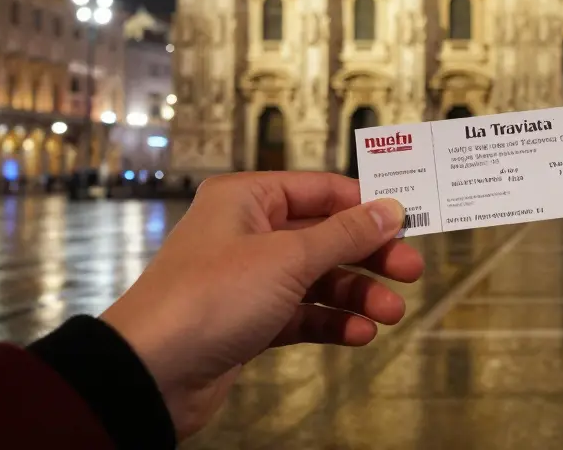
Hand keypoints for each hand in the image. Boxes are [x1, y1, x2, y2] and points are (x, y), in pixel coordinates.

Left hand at [100, 173, 422, 438]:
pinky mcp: (248, 321)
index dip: (366, 205)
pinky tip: (360, 333)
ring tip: (390, 312)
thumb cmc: (204, 299)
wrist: (152, 373)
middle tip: (409, 270)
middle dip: (369, 255)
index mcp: (247, 198)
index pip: (321, 189)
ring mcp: (247, 279)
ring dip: (357, 294)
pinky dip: (332, 322)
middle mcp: (246, 233)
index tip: (407, 220)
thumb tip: (388, 209)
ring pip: (318, 279)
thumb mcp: (288, 257)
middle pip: (325, 236)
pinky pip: (303, 314)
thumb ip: (345, 234)